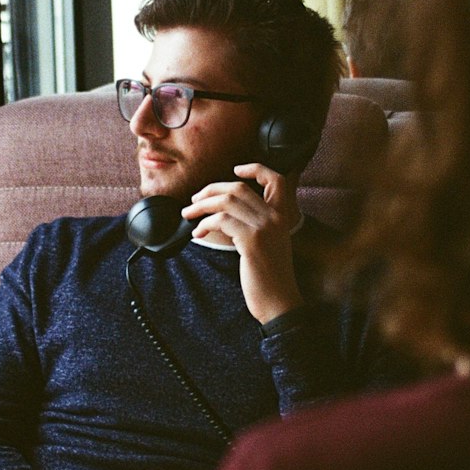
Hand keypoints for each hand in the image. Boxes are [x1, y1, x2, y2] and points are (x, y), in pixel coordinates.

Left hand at [181, 164, 303, 324]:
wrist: (278, 301)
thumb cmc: (267, 276)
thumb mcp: (267, 244)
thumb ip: (254, 224)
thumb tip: (222, 212)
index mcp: (282, 216)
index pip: (276, 179)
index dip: (256, 168)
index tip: (235, 170)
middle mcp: (276, 217)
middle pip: (238, 188)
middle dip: (210, 190)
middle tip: (193, 201)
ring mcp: (265, 227)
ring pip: (227, 201)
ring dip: (201, 206)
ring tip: (188, 215)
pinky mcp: (252, 240)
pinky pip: (222, 220)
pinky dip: (204, 223)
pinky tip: (198, 233)